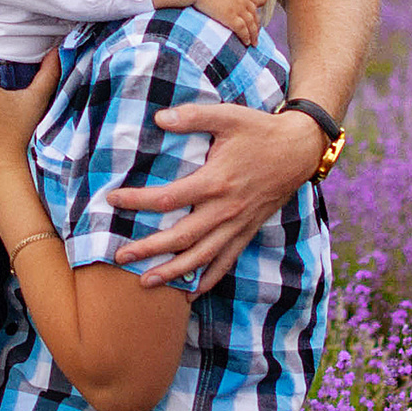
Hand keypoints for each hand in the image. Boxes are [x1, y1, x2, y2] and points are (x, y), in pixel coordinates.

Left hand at [105, 103, 326, 292]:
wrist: (299, 150)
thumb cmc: (260, 131)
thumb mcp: (228, 116)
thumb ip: (193, 116)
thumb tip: (159, 118)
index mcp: (215, 181)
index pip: (168, 198)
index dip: (137, 201)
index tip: (112, 200)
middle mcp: (225, 209)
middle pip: (180, 237)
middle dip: (149, 249)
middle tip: (120, 257)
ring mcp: (237, 225)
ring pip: (201, 257)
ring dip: (173, 272)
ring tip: (146, 282)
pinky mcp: (247, 232)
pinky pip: (226, 262)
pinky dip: (207, 280)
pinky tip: (190, 294)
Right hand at [151, 0, 261, 46]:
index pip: (252, 0)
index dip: (253, 10)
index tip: (253, 17)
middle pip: (254, 14)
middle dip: (256, 24)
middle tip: (256, 33)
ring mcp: (237, 8)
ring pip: (251, 24)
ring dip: (253, 34)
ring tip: (254, 43)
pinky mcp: (230, 17)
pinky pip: (242, 29)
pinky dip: (246, 37)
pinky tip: (246, 42)